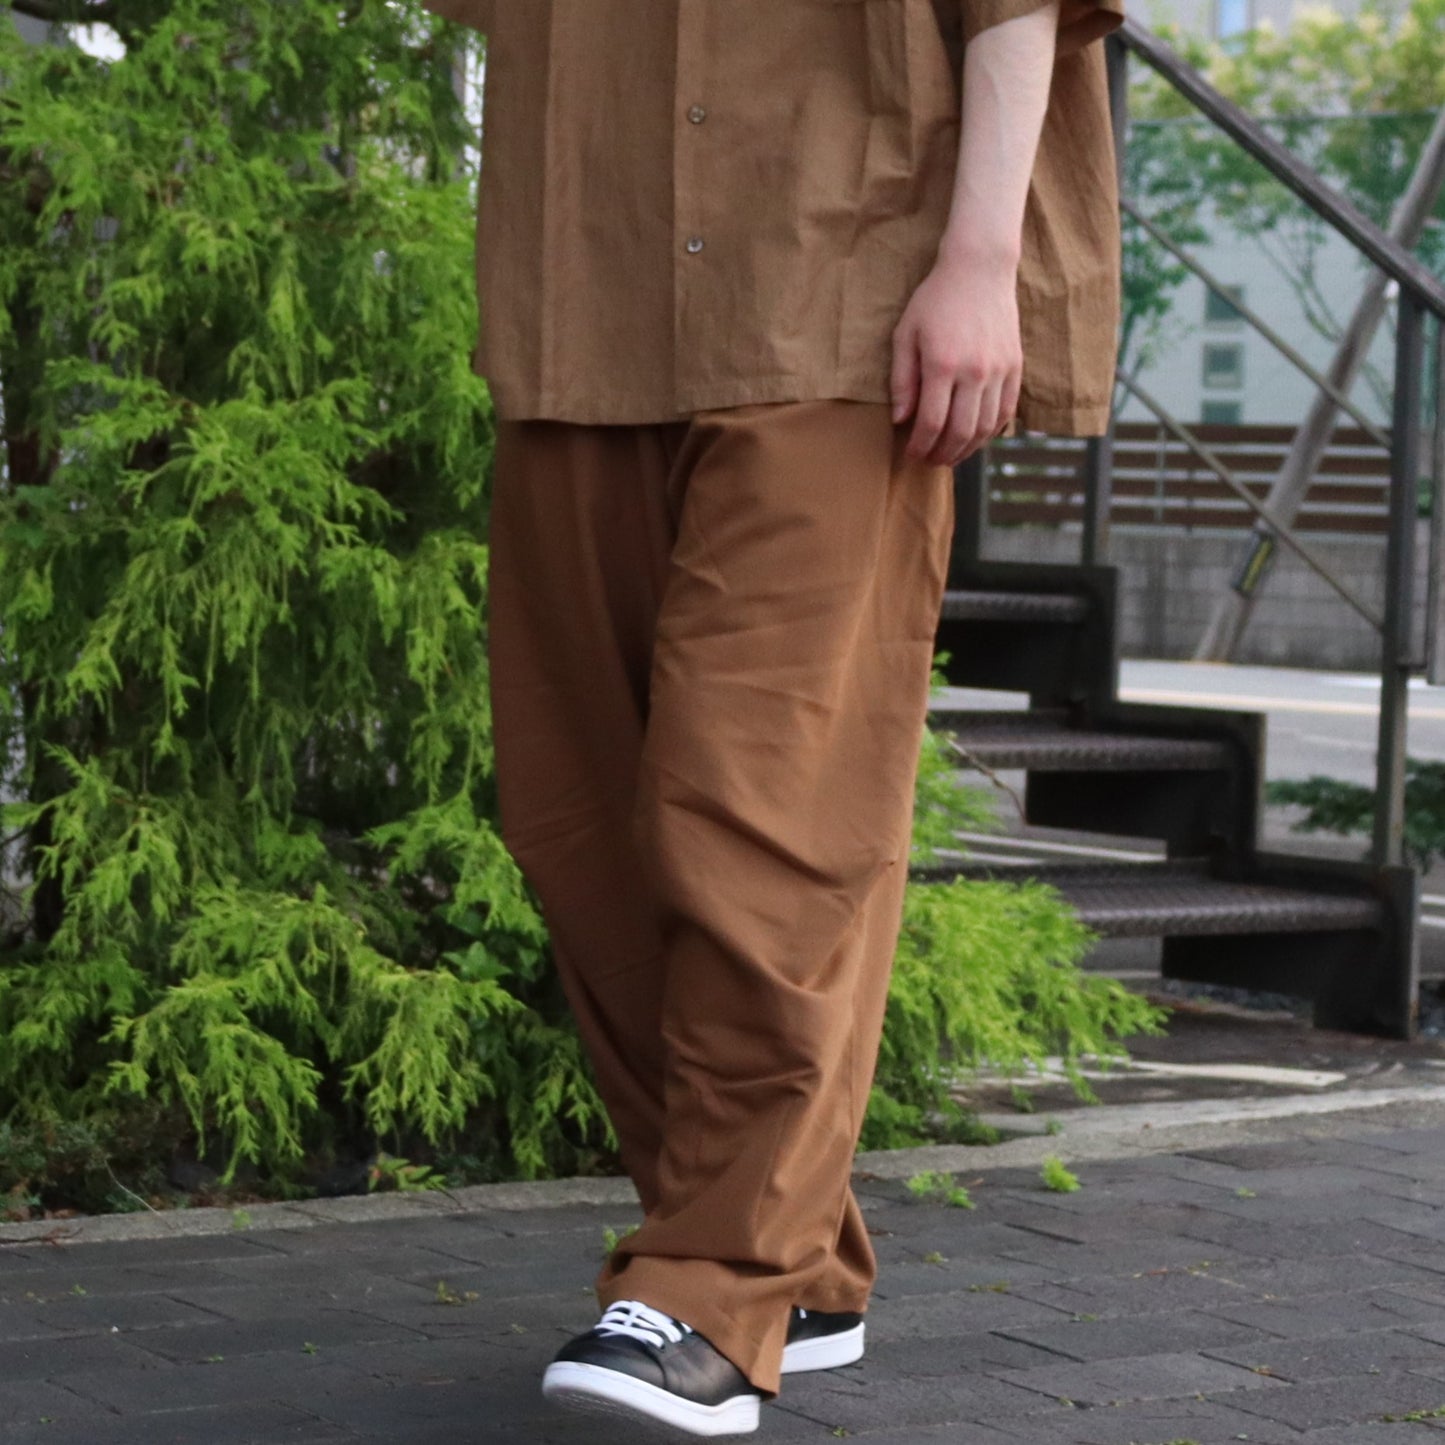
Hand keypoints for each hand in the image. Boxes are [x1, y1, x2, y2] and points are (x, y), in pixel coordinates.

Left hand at [890, 248, 1022, 466]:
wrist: (979, 269)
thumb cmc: (935, 300)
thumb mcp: (906, 334)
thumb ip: (902, 380)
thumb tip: (900, 420)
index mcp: (942, 365)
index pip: (931, 423)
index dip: (920, 446)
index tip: (911, 454)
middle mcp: (974, 372)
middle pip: (960, 432)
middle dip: (941, 454)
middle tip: (929, 460)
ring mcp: (999, 371)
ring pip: (985, 428)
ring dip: (966, 449)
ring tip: (950, 455)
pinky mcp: (1015, 367)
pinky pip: (1006, 412)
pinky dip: (991, 432)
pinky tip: (976, 438)